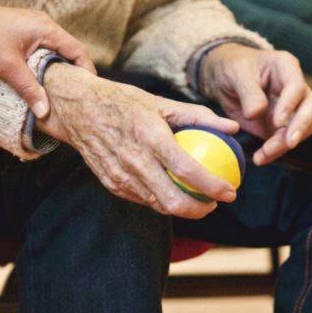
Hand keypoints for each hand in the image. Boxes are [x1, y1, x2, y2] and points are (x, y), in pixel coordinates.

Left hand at [0, 2, 95, 117]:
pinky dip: (45, 63)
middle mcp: (44, 24)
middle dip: (74, 73)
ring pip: (55, 50)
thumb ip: (29, 89)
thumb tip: (45, 112)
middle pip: (69, 51)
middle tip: (75, 96)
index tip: (88, 92)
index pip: (78, 51)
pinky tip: (39, 79)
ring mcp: (33, 26)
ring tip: (59, 91)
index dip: (87, 72)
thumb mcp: (8, 67)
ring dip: (58, 69)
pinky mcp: (22, 31)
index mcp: (46, 29)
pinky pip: (42, 48)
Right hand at [36, 63, 238, 218]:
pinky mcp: (111, 184)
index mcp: (150, 137)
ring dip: (181, 208)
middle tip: (214, 203)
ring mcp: (120, 176)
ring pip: (158, 205)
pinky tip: (171, 191)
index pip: (188, 170)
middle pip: (173, 201)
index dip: (213, 186)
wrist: (78, 109)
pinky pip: (142, 199)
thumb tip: (232, 127)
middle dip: (200, 210)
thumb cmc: (124, 102)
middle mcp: (135, 161)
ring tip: (197, 199)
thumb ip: (199, 116)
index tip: (230, 192)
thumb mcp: (162, 102)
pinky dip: (160, 199)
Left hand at [199, 44, 311, 165]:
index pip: (297, 86)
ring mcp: (291, 108)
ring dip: (285, 144)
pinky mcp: (281, 126)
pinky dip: (274, 151)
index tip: (278, 121)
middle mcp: (295, 88)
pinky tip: (261, 158)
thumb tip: (256, 113)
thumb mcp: (236, 74)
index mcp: (286, 67)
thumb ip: (248, 92)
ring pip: (301, 128)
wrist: (224, 79)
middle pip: (310, 108)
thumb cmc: (233, 67)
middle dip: (301, 126)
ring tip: (264, 154)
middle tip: (289, 143)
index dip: (290, 104)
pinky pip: (284, 141)